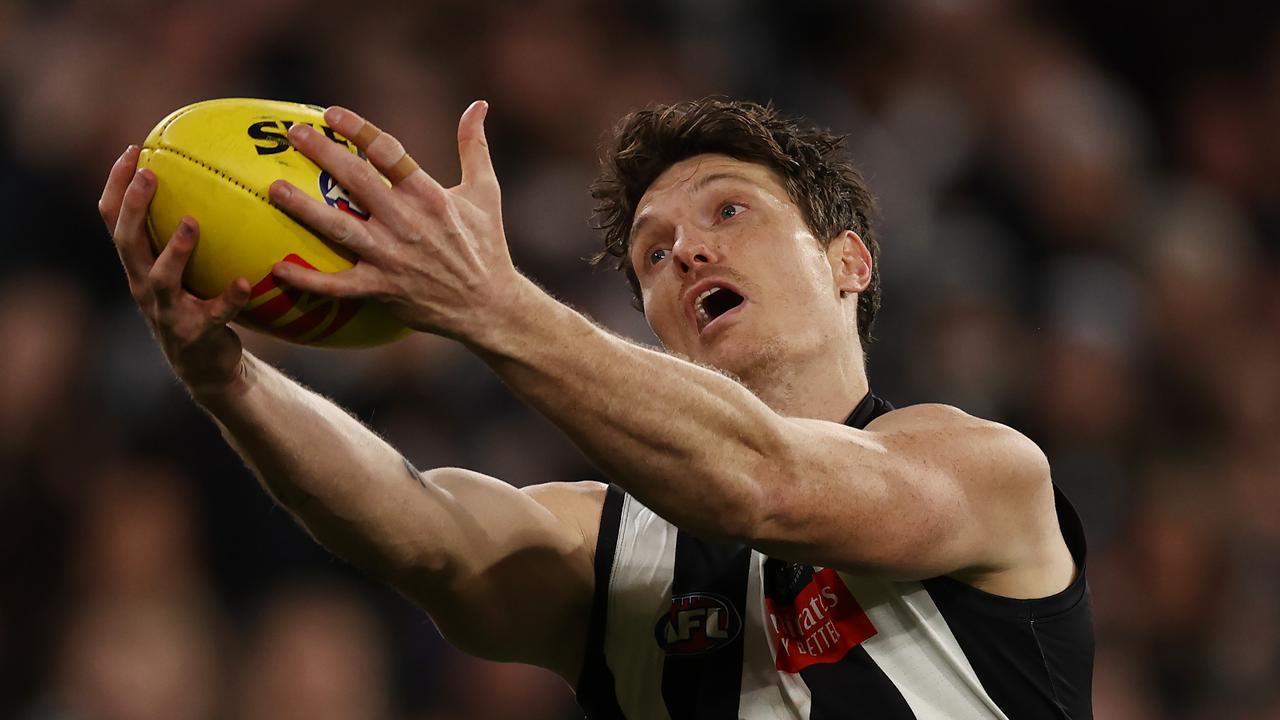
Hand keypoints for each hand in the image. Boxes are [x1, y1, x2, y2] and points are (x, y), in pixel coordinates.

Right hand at [99, 146, 251, 397]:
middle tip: (150, 174)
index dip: (116, 185)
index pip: (113, 219)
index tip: (134, 149)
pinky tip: (246, 283)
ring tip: (193, 223)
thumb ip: (188, 232)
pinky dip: (229, 298)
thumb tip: (218, 178)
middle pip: (127, 242)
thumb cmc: (199, 305)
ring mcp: (167, 312)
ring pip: (161, 278)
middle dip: (134, 207)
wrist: (208, 367)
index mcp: (138, 265)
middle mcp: (144, 286)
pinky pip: (214, 314)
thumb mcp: (187, 268)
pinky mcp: (195, 334)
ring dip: (176, 250)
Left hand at [266, 101, 523, 340]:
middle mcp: (407, 222)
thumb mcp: (485, 192)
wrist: (488, 305)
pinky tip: (279, 267)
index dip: (357, 129)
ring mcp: (392, 256)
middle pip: (356, 180)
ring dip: (304, 208)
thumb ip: (474, 146)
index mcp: (429, 195)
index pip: (387, 152)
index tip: (330, 114)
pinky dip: (308, 279)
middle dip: (322, 153)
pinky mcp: (382, 288)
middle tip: (292, 135)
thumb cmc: (486, 245)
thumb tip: (478, 104)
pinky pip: (337, 284)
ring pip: (339, 228)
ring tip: (274, 189)